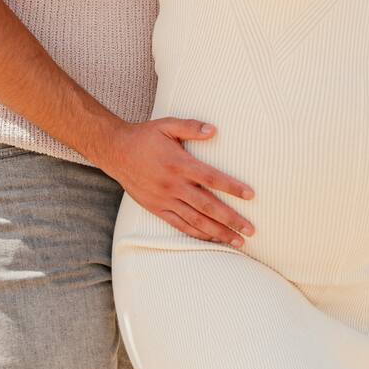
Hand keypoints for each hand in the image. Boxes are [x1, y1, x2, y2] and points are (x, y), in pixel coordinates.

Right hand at [101, 117, 256, 247]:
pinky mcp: (157, 209)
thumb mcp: (167, 125)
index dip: (232, 187)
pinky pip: (180, 226)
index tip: (251, 195)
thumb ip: (190, 127)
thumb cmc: (145, 137)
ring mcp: (165, 200)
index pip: (211, 178)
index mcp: (179, 164)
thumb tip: (214, 130)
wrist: (117, 152)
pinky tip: (212, 239)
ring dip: (218, 232)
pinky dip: (197, 234)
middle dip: (231, 219)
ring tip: (238, 242)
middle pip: (207, 206)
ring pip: (196, 221)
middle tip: (251, 230)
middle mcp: (174, 185)